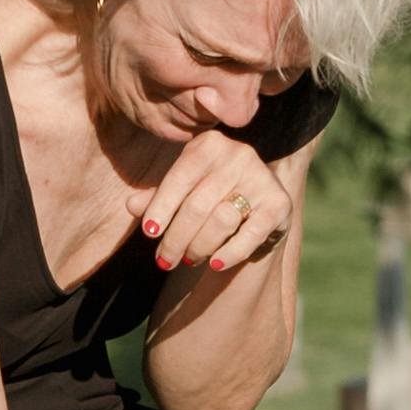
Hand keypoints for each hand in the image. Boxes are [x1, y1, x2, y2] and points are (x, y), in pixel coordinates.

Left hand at [138, 131, 295, 278]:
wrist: (255, 205)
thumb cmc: (207, 196)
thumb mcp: (180, 192)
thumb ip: (156, 198)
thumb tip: (130, 205)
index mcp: (210, 145)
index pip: (178, 179)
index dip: (160, 208)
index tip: (148, 233)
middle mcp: (239, 154)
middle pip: (196, 206)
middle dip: (176, 239)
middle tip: (164, 261)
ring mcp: (262, 178)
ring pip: (220, 221)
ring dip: (199, 247)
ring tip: (189, 260)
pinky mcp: (280, 204)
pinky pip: (249, 235)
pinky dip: (230, 253)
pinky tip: (215, 265)